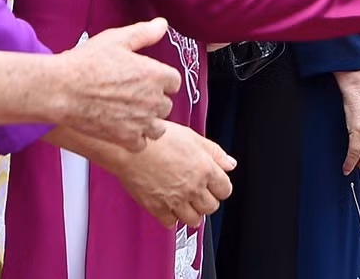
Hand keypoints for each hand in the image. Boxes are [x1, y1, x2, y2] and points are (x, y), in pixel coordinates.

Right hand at [58, 20, 180, 150]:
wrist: (62, 89)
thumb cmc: (87, 63)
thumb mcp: (118, 39)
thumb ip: (145, 33)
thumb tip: (162, 25)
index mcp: (156, 75)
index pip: (174, 81)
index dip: (161, 80)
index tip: (148, 79)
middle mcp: (153, 100)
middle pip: (166, 105)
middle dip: (153, 101)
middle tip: (134, 95)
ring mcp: (141, 122)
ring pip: (158, 128)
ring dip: (149, 122)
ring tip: (132, 115)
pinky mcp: (126, 138)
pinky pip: (141, 144)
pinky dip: (134, 139)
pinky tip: (122, 128)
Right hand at [105, 121, 235, 229]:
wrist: (129, 147)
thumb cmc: (157, 138)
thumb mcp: (192, 137)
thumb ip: (215, 152)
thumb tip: (230, 163)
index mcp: (205, 169)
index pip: (225, 190)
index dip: (221, 187)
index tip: (215, 184)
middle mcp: (193, 188)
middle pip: (211, 207)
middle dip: (207, 200)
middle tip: (199, 192)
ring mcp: (176, 201)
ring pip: (194, 220)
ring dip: (192, 212)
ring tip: (185, 201)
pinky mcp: (158, 209)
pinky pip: (172, 223)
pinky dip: (172, 217)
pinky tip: (169, 205)